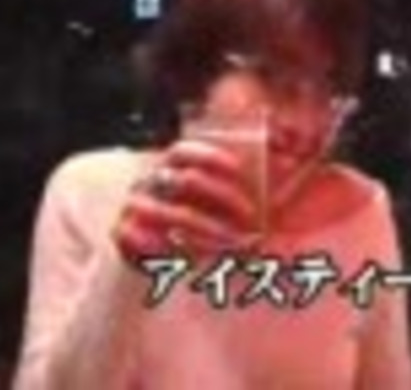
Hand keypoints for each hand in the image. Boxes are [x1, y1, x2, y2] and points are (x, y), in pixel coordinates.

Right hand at [112, 140, 260, 259]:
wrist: (148, 252)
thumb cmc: (193, 218)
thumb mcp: (213, 198)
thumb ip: (242, 182)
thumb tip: (288, 163)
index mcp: (166, 165)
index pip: (183, 150)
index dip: (210, 156)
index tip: (240, 169)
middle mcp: (148, 181)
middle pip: (186, 180)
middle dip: (225, 198)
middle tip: (253, 217)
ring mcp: (133, 206)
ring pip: (174, 214)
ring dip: (211, 230)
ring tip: (237, 244)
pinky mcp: (122, 234)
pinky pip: (149, 241)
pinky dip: (178, 250)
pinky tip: (202, 259)